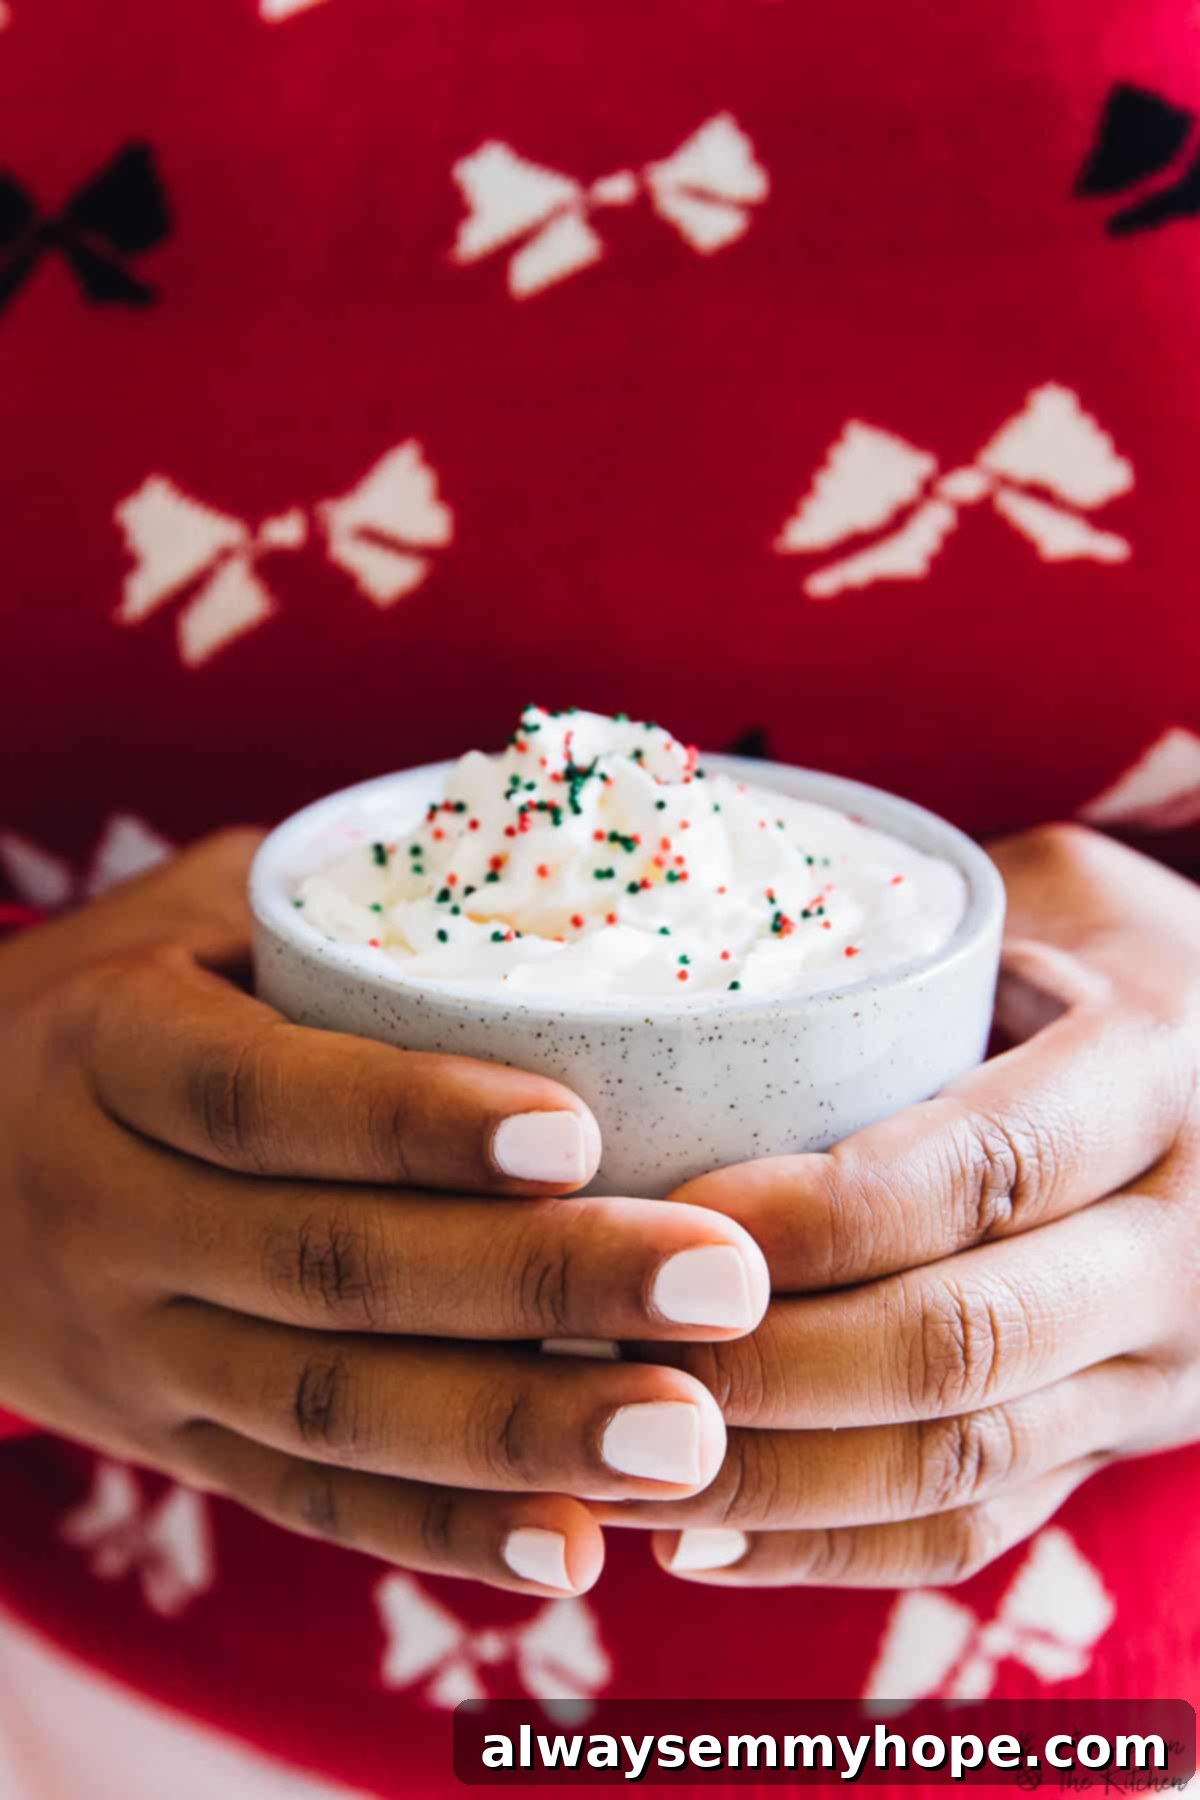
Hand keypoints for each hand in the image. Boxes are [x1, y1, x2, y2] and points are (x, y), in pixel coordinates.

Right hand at [0, 831, 768, 1596]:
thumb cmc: (107, 1007)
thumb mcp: (180, 923)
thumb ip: (333, 906)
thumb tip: (550, 847)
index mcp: (111, 1055)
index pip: (260, 1095)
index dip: (412, 1118)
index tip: (581, 1130)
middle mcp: (109, 1216)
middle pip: (325, 1265)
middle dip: (533, 1284)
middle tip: (719, 1285)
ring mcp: (135, 1352)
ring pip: (329, 1409)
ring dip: (516, 1433)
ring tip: (687, 1438)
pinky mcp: (171, 1443)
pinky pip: (307, 1502)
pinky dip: (440, 1534)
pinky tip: (574, 1546)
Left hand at [593, 825, 1199, 1587]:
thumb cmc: (1130, 967)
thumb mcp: (1066, 900)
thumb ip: (918, 920)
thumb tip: (697, 922)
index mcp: (1154, 1083)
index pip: (981, 1169)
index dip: (823, 1214)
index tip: (675, 1219)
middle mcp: (1177, 1245)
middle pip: (962, 1343)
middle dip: (768, 1364)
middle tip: (602, 1351)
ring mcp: (1157, 1369)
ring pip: (959, 1459)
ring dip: (772, 1479)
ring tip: (611, 1460)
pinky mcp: (1117, 1445)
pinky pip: (977, 1525)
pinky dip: (830, 1546)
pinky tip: (698, 1538)